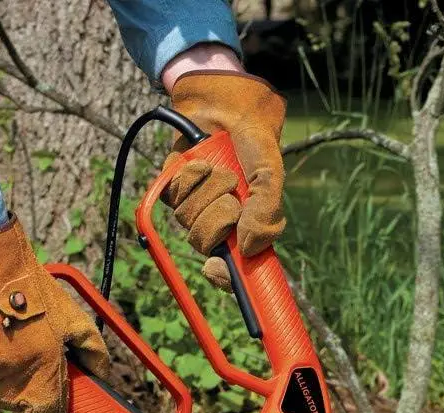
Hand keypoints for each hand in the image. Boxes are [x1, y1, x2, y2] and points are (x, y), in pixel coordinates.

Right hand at [0, 216, 110, 412]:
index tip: (54, 404)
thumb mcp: (75, 321)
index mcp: (39, 385)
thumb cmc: (32, 295)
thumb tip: (101, 373)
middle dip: (27, 386)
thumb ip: (93, 352)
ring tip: (6, 333)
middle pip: (17, 404)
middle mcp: (5, 388)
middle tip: (32, 355)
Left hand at [162, 66, 286, 290]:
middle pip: (207, 245)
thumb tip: (247, 250)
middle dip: (219, 216)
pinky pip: (174, 197)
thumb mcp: (270, 175)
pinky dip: (188, 177)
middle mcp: (220, 225)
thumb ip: (266, 213)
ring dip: (206, 191)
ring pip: (189, 221)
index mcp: (247, 231)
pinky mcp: (173, 189)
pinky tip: (200, 163)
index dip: (227, 279)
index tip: (223, 275)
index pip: (235, 272)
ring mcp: (196, 208)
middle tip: (233, 194)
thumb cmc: (253, 140)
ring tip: (220, 170)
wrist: (224, 102)